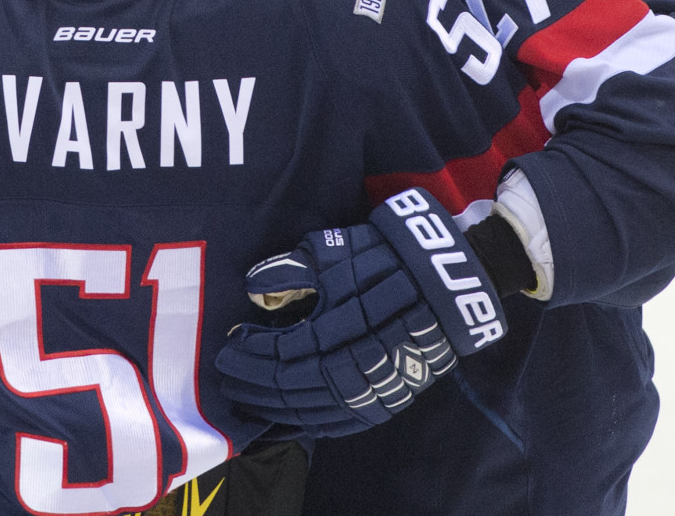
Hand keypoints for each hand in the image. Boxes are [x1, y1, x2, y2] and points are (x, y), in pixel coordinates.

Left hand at [216, 188, 514, 433]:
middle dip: (252, 383)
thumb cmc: (386, 261)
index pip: (278, 353)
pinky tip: (285, 413)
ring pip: (309, 411)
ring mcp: (370, 391)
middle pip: (288, 387)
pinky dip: (305, 421)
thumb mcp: (335, 251)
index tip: (228, 344)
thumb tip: (253, 286)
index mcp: (335, 330)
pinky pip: (336, 423)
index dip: (248, 352)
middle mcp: (351, 367)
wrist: (448, 287)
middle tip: (226, 375)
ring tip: (246, 396)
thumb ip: (290, 269)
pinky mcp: (384, 404)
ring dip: (272, 406)